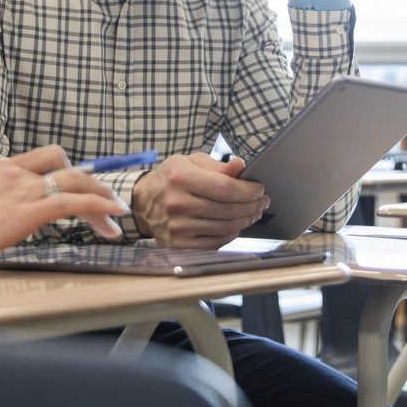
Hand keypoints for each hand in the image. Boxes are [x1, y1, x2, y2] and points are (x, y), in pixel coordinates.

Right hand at [0, 146, 125, 273]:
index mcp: (2, 169)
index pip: (47, 158)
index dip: (71, 171)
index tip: (86, 187)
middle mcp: (15, 173)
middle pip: (67, 167)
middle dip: (93, 185)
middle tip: (108, 205)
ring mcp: (22, 189)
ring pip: (77, 183)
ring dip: (102, 199)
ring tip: (116, 216)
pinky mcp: (26, 210)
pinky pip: (73, 203)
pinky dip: (97, 207)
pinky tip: (110, 220)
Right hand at [131, 153, 269, 248]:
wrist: (144, 202)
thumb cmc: (172, 179)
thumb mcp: (190, 162)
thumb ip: (216, 165)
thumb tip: (240, 166)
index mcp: (180, 177)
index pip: (225, 188)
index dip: (248, 190)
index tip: (259, 189)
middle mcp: (177, 203)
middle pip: (228, 209)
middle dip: (252, 206)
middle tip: (262, 202)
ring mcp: (177, 227)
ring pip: (225, 227)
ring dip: (246, 220)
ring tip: (253, 212)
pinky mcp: (178, 244)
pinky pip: (215, 242)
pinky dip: (231, 234)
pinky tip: (236, 225)